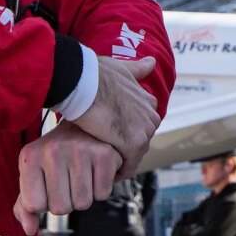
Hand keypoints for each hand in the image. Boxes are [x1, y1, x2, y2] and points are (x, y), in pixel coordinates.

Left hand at [13, 122, 122, 235]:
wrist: (86, 126)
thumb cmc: (56, 154)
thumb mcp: (34, 174)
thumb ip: (26, 204)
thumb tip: (29, 230)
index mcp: (30, 157)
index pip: (34, 205)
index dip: (44, 203)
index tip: (48, 187)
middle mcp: (53, 151)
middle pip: (61, 208)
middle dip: (66, 201)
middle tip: (68, 180)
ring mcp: (80, 151)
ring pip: (83, 203)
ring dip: (84, 196)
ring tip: (82, 174)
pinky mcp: (104, 154)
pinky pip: (103, 194)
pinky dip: (101, 188)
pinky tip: (96, 171)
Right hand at [69, 55, 159, 179]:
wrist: (83, 82)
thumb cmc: (96, 74)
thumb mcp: (122, 69)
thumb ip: (137, 69)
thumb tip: (152, 62)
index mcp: (148, 102)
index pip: (142, 125)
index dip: (127, 132)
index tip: (112, 138)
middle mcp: (151, 116)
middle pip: (140, 141)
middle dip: (125, 148)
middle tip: (104, 154)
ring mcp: (144, 131)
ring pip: (135, 155)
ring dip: (121, 160)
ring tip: (102, 165)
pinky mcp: (134, 144)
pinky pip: (128, 166)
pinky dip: (118, 172)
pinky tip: (104, 174)